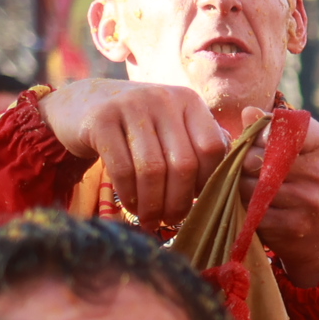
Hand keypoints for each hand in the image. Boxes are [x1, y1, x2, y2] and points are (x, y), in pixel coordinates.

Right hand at [40, 80, 230, 228]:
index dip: (209, 182)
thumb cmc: (140, 127)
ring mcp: (131, 106)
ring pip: (152, 169)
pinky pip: (122, 169)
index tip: (198, 202)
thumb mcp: (173, 127)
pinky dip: (130, 195)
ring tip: (151, 220)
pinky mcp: (102, 120)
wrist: (83, 104)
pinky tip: (132, 206)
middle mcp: (163, 99)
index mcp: (189, 101)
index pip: (213, 148)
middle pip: (183, 163)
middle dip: (179, 201)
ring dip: (153, 204)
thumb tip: (234, 179)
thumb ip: (201, 146)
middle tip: (171, 221)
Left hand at [252, 115, 318, 287]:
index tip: (261, 146)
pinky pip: (252, 211)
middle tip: (249, 171)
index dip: (258, 137)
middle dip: (243, 164)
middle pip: (255, 158)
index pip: (275, 128)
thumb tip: (248, 112)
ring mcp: (308, 200)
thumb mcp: (298, 150)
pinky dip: (247, 210)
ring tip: (251, 189)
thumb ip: (272, 129)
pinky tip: (256, 209)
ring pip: (248, 186)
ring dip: (240, 188)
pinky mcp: (293, 226)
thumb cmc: (306, 183)